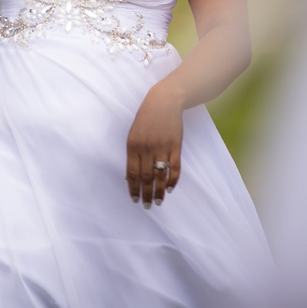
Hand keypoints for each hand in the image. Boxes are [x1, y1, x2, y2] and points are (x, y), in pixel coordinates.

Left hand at [126, 81, 183, 207]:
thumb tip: (131, 176)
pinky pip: (174, 168)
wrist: (164, 102)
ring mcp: (162, 147)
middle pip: (146, 177)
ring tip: (158, 202)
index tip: (134, 199)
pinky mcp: (175, 146)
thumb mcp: (133, 133)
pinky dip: (172, 180)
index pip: (132, 173)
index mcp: (133, 145)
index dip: (133, 188)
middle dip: (146, 194)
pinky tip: (169, 189)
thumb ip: (133, 153)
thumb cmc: (146, 118)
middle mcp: (147, 148)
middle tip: (147, 206)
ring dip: (159, 191)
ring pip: (160, 175)